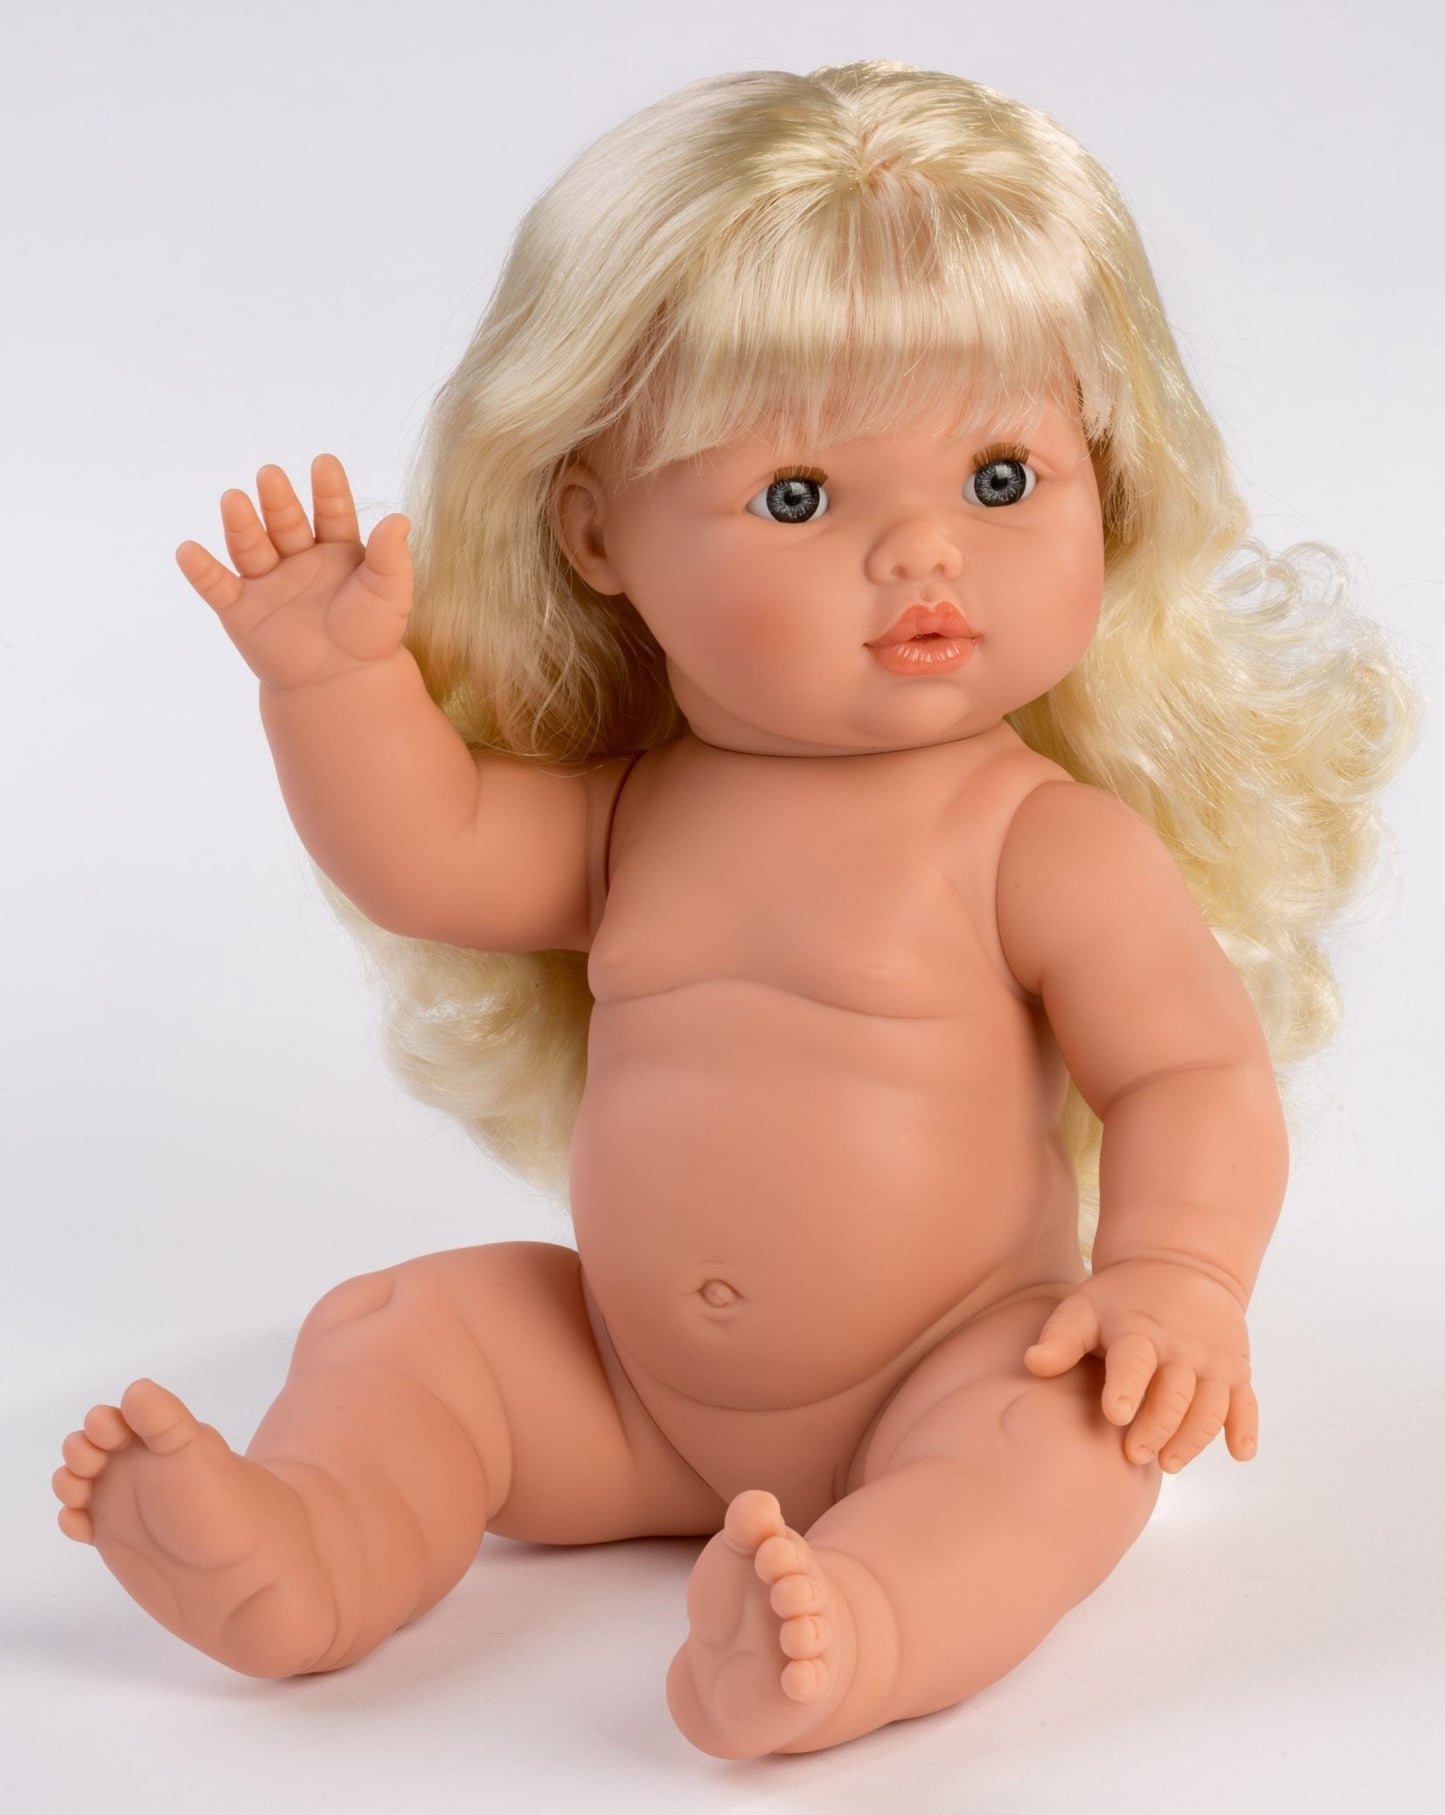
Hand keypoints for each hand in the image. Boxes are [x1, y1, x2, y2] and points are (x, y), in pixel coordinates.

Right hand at [176, 454, 412, 691]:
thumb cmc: (370, 636)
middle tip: (270, 475)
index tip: (324, 463)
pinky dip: (201, 570)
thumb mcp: (389, 593)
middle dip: (277, 499)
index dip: (328, 490)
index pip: (331, 513)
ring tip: (234, 499)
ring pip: (250, 546)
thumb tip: (400, 519)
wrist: (341, 684)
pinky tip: (188, 550)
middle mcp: (297, 558)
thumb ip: (391, 558)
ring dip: (240, 524)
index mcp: (336, 549)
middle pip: (285, 522)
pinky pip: (217, 586)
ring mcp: (267, 581)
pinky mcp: (240, 609)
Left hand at [1023, 1258, 1258, 1471]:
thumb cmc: (1119, 1301)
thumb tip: (1034, 1364)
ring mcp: (1213, 1361)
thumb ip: (1060, 1339)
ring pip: (1210, 1406)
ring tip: (1169, 1463)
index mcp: (1139, 1331)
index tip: (1116, 1413)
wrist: (1179, 1268)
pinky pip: (1247, 1403)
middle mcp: (1181, 1347)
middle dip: (1157, 1426)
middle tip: (1134, 1454)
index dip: (1127, 1387)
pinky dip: (1246, 1427)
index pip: (1134, 1360)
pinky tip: (1239, 1452)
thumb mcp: (1084, 1309)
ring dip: (1194, 1437)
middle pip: (1174, 1393)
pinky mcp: (1236, 1372)